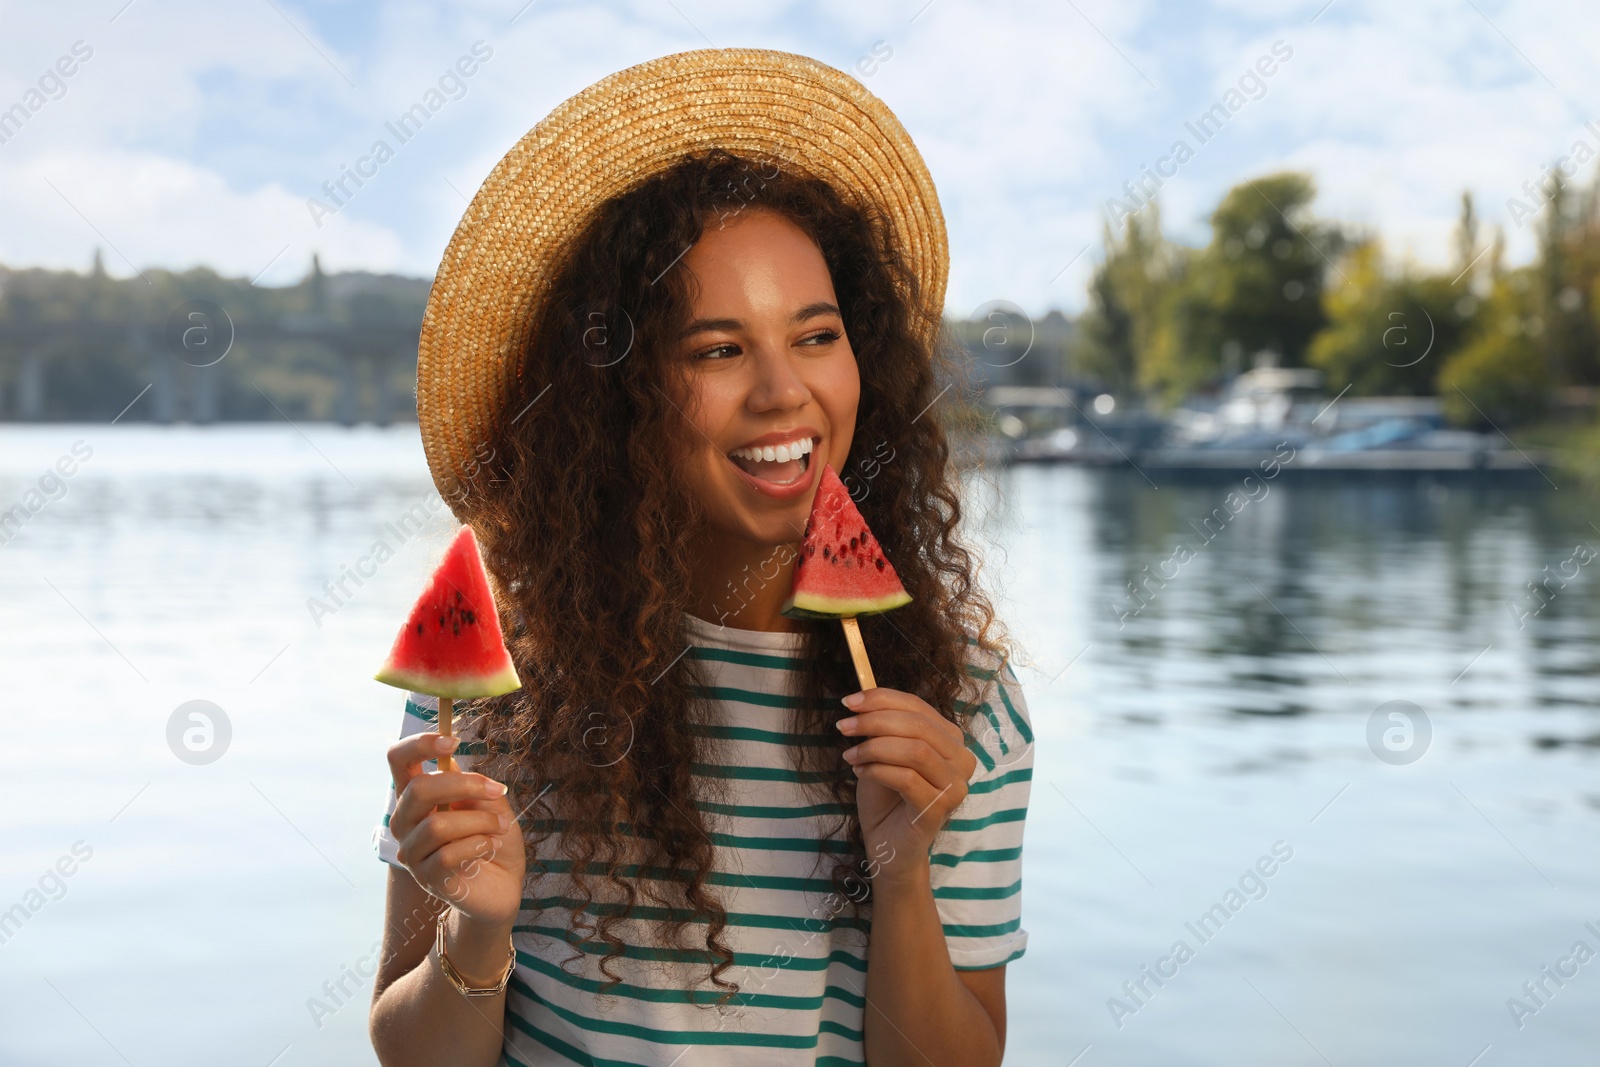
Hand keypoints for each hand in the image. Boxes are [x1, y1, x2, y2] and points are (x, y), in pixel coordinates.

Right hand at [386, 732, 526, 927]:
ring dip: (479, 821)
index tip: (453, 741)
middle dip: (464, 785)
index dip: (419, 744)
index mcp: (417, 796)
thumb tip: (451, 764)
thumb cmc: (492, 838)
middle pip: (418, 790)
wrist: (504, 884)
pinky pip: (447, 856)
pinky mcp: (428, 879)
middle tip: (497, 791)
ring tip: (500, 827)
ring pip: (437, 826)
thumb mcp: (491, 804)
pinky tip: (490, 846)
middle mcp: (406, 822)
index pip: (398, 760)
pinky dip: (477, 845)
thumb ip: (473, 785)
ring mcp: (413, 853)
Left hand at [837, 688, 977, 878]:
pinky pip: (907, 779)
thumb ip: (883, 727)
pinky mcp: (940, 809)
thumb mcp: (883, 753)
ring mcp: (955, 787)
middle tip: (844, 726)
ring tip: (850, 755)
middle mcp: (962, 761)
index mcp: (952, 740)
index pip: (919, 707)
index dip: (882, 698)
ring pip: (916, 751)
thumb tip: (862, 698)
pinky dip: (878, 770)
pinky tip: (860, 772)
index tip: (849, 701)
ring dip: (875, 747)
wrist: (887, 845)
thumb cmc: (886, 798)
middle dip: (875, 720)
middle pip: (919, 726)